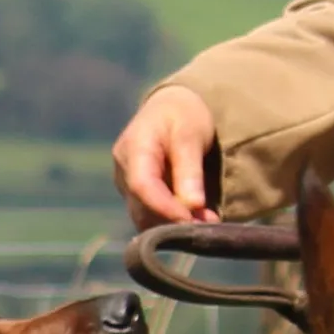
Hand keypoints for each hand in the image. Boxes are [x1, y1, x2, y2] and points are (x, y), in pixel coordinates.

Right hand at [113, 85, 220, 224]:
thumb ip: (190, 170)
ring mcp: (126, 184)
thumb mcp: (191, 135)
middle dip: (174, 220)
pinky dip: (171, 221)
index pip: (142, 185)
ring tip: (207, 221)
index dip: (165, 207)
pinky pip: (149, 215)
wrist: (171, 109)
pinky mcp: (135, 195)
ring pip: (144, 216)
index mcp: (133, 148)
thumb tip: (192, 205)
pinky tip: (196, 218)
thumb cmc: (182, 116)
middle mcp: (123, 170)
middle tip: (209, 224)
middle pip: (141, 206)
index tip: (191, 220)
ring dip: (174, 224)